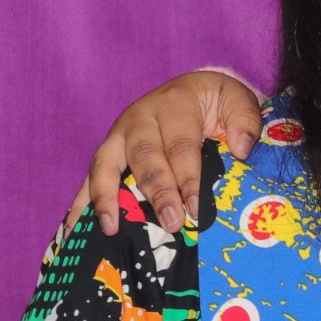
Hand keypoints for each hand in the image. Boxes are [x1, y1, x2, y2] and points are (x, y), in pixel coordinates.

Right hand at [67, 69, 265, 235]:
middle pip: (144, 156)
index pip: (181, 145)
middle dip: (156, 192)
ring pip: (105, 165)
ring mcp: (117, 136)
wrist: (190, 90)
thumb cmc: (215, 102)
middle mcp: (139, 118)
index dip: (188, 178)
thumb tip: (242, 149)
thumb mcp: (236, 100)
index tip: (196, 208)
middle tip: (170, 223)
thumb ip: (245, 119)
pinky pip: (90, 177)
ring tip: (111, 230)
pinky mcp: (106, 152)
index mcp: (173, 105)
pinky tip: (74, 230)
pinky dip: (81, 203)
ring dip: (106, 198)